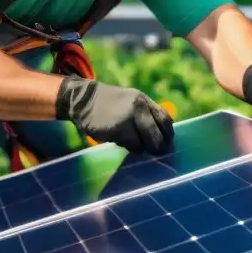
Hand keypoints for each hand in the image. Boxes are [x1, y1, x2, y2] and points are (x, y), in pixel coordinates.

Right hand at [56, 77, 173, 153]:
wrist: (83, 99)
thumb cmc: (110, 103)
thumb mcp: (131, 100)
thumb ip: (146, 113)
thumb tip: (162, 135)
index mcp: (143, 100)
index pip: (164, 119)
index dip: (168, 133)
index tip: (168, 143)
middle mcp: (138, 108)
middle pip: (156, 135)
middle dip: (158, 147)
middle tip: (156, 153)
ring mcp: (127, 119)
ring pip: (141, 143)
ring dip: (138, 146)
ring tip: (129, 140)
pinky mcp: (116, 130)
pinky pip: (127, 145)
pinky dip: (126, 145)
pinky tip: (117, 139)